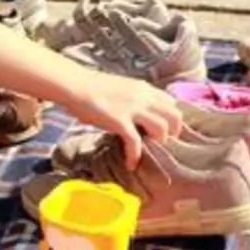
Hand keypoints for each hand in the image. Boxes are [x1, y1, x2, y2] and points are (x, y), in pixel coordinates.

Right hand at [60, 71, 183, 169]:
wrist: (75, 85)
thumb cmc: (93, 88)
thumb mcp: (122, 88)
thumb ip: (135, 98)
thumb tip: (140, 114)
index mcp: (144, 88)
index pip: (171, 103)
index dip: (172, 118)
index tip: (167, 130)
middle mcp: (143, 97)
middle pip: (174, 116)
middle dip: (173, 133)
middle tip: (162, 144)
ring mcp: (132, 108)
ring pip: (161, 128)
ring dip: (157, 143)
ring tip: (148, 151)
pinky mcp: (119, 121)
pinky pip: (135, 142)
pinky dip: (135, 156)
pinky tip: (130, 164)